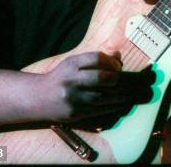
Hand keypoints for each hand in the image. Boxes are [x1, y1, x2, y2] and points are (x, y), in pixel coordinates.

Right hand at [34, 51, 154, 122]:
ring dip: (121, 95)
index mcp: (71, 64)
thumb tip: (118, 56)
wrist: (38, 98)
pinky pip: (99, 110)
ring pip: (103, 96)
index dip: (112, 61)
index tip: (118, 65)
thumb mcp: (74, 63)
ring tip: (132, 93)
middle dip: (118, 78)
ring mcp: (73, 98)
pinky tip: (122, 103)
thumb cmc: (61, 77)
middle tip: (125, 79)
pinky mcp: (75, 113)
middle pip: (102, 78)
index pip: (96, 59)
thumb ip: (95, 59)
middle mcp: (71, 80)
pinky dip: (113, 106)